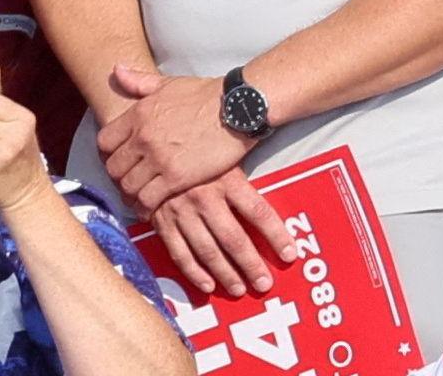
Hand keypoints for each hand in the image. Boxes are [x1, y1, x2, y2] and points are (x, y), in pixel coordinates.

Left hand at [97, 64, 249, 213]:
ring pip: (127, 186)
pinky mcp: (177, 177)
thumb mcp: (169, 83)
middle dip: (120, 176)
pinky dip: (146, 206)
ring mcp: (159, 159)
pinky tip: (151, 206)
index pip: (103, 142)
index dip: (108, 154)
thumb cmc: (207, 95)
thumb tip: (117, 69)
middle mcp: (143, 137)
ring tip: (139, 197)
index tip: (120, 160)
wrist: (240, 107)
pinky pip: (148, 199)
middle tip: (130, 181)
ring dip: (132, 194)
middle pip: (113, 168)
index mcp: (138, 114)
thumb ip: (139, 81)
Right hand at [149, 166, 292, 297]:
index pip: (259, 212)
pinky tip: (208, 285)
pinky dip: (194, 272)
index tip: (290, 254)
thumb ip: (247, 173)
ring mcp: (183, 213)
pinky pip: (180, 253)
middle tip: (264, 284)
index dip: (276, 235)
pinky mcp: (163, 224)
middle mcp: (206, 199)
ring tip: (240, 289)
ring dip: (225, 274)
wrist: (152, 153)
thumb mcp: (226, 156)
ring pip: (208, 251)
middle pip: (234, 238)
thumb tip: (271, 176)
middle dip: (251, 264)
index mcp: (228, 180)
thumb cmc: (197, 153)